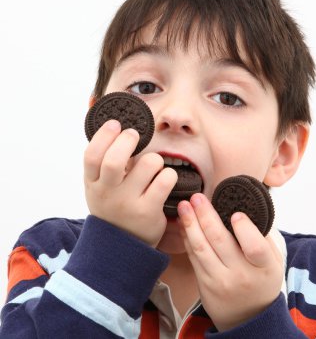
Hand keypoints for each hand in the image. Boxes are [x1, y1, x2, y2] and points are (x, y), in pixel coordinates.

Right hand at [84, 120, 176, 246]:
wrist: (121, 246)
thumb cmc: (113, 207)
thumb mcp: (100, 187)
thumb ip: (103, 165)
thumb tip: (118, 130)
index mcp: (93, 184)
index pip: (91, 156)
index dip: (103, 136)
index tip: (115, 124)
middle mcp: (108, 193)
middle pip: (114, 160)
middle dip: (128, 141)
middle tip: (134, 136)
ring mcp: (128, 203)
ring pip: (149, 164)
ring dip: (155, 159)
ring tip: (153, 166)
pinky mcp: (148, 211)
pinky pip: (165, 180)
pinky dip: (168, 174)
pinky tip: (164, 179)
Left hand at [178, 193, 282, 331]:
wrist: (248, 318)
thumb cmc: (261, 280)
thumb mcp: (273, 261)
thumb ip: (261, 237)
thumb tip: (244, 208)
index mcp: (263, 267)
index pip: (255, 247)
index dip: (244, 229)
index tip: (235, 213)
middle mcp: (240, 275)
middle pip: (219, 241)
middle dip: (205, 215)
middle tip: (197, 197)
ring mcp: (219, 280)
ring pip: (201, 247)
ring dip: (190, 223)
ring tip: (184, 205)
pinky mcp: (203, 283)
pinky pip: (193, 256)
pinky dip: (187, 237)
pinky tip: (184, 223)